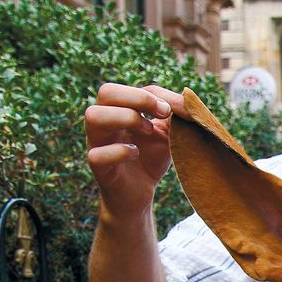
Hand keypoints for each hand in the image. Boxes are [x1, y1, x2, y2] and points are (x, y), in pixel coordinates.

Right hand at [85, 84, 188, 218]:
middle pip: (106, 92)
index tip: (173, 109)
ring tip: (147, 132)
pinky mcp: (99, 167)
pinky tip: (136, 154)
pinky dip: (120, 151)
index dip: (152, 94)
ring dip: (126, 118)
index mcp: (117, 110)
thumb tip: (189, 101)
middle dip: (138, 98)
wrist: (141, 194)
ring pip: (93, 115)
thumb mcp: (166, 134)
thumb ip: (174, 116)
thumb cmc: (150, 158)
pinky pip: (97, 154)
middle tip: (163, 114)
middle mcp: (103, 122)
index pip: (127, 87)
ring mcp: (97, 143)